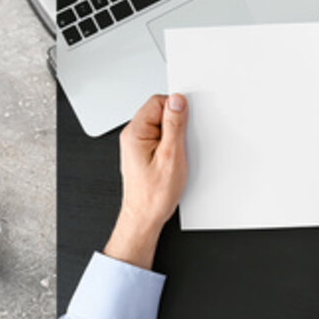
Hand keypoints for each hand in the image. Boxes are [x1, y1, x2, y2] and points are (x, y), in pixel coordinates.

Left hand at [104, 94, 185, 269]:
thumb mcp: (171, 155)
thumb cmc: (153, 194)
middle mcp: (132, 136)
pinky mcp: (143, 154)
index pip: (157, 101)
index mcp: (135, 132)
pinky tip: (174, 160)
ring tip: (176, 156)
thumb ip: (174, 125)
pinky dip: (171, 146)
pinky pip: (160, 139)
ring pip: (161, 127)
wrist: (144, 217)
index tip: (186, 121)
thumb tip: (177, 101)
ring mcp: (137, 145)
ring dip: (174, 136)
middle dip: (176, 123)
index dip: (176, 108)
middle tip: (182, 143)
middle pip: (159, 112)